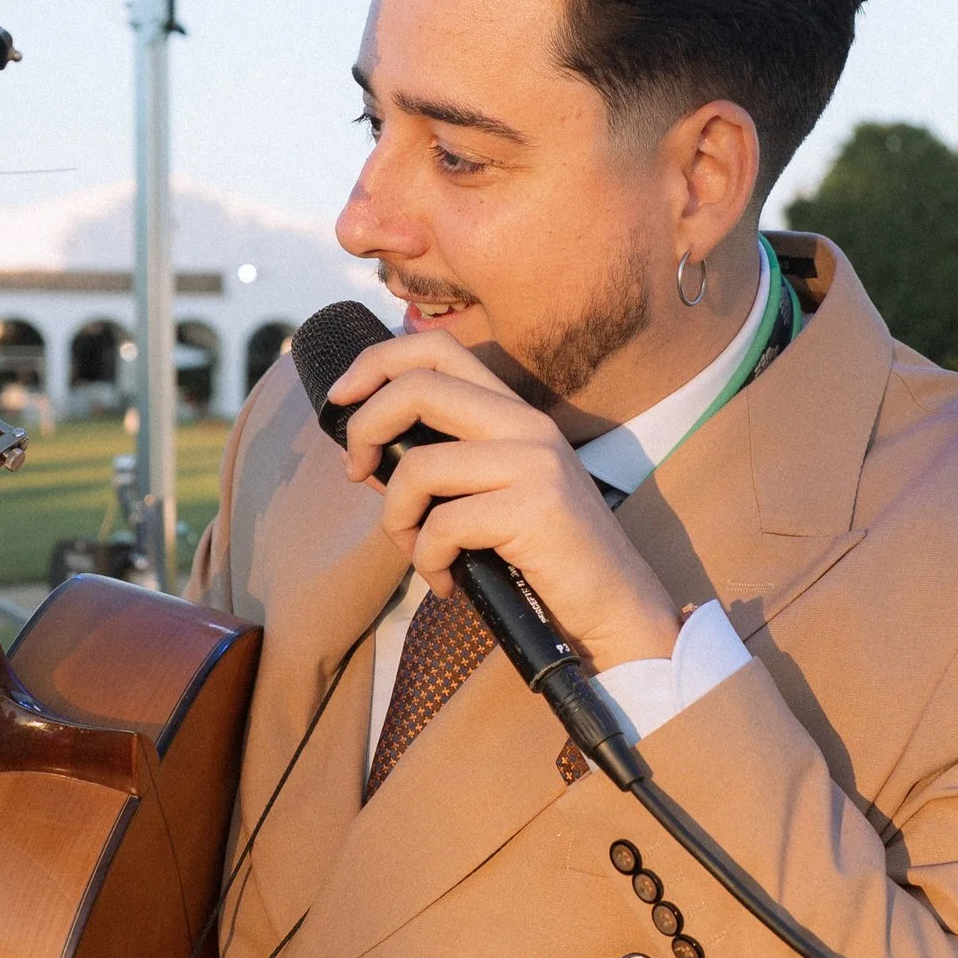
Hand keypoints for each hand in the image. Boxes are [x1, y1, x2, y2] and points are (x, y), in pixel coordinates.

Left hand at [325, 327, 681, 672]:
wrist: (616, 608)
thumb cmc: (543, 559)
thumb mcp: (493, 495)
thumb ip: (442, 466)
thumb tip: (364, 452)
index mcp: (516, 413)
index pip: (438, 350)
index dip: (377, 363)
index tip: (342, 400)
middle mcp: (527, 425)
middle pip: (418, 386)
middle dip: (365, 427)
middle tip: (357, 472)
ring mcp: (534, 462)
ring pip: (419, 466)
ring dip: (396, 519)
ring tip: (419, 553)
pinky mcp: (534, 508)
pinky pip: (441, 526)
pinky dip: (428, 562)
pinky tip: (447, 584)